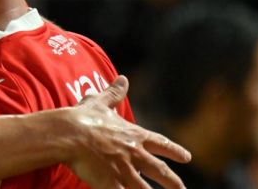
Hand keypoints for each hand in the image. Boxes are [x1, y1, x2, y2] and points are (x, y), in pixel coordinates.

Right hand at [65, 76, 189, 188]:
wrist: (69, 133)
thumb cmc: (83, 118)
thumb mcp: (99, 102)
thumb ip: (114, 93)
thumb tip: (123, 79)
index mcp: (133, 135)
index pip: (160, 143)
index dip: (175, 151)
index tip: (187, 158)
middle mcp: (134, 153)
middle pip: (160, 170)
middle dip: (173, 182)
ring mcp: (125, 170)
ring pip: (146, 188)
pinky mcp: (112, 183)